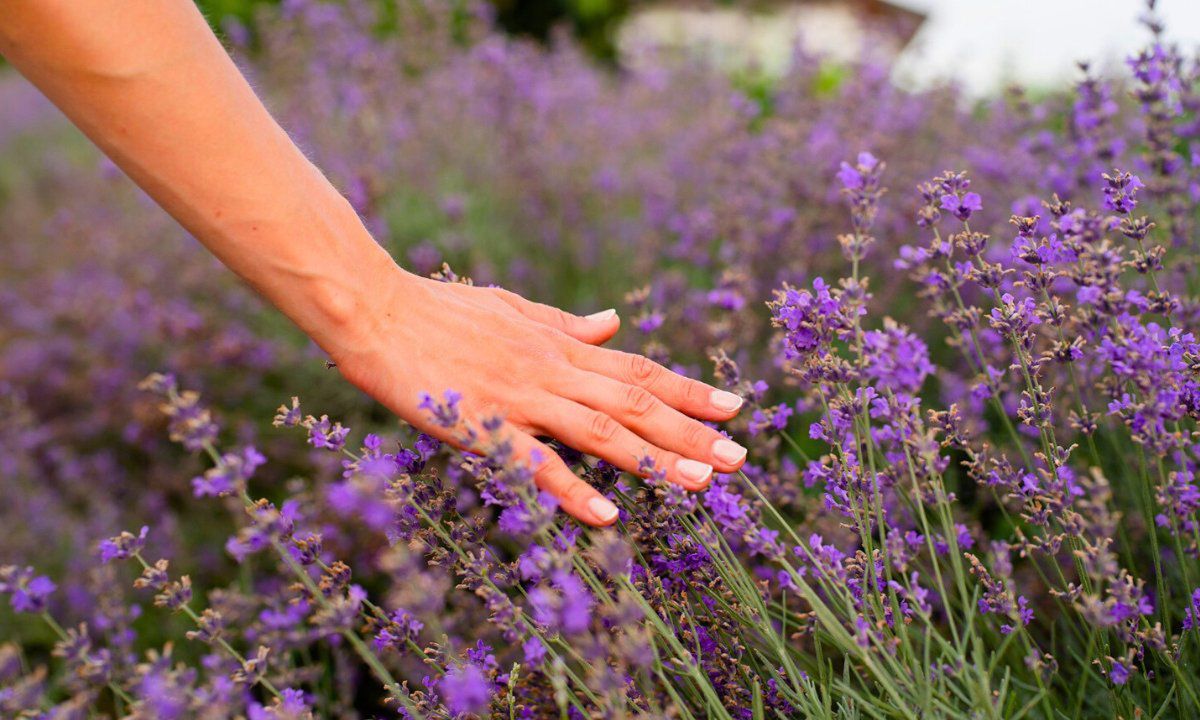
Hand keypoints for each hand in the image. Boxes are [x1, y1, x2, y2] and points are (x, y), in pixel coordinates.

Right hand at [329, 266, 746, 526]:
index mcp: (559, 346)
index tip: (733, 408)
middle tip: (739, 459)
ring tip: (701, 485)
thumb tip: (613, 321)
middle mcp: (551, 370)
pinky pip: (535, 462)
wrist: (375, 308)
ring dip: (654, 458)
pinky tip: (609, 514)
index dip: (688, 390)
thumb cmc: (439, 310)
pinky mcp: (481, 423)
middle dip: (691, 431)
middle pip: (634, 401)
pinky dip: (573, 488)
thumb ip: (565, 323)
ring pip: (600, 429)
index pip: (638, 368)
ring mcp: (519, 397)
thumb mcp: (514, 309)